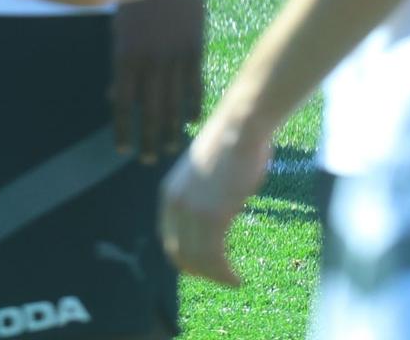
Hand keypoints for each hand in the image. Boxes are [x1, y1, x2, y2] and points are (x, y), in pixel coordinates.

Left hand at [111, 0, 202, 162]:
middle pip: (149, 110)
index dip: (123, 129)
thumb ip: (118, 65)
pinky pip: (195, 85)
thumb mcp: (120, 30)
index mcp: (126, 55)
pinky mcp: (195, 49)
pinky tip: (190, 122)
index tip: (123, 150)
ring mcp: (175, 56)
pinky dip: (193, 106)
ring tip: (169, 149)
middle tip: (148, 159)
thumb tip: (114, 98)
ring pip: (173, 103)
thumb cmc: (136, 1)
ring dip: (170, 129)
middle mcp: (150, 61)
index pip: (123, 103)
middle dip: (148, 138)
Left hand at [157, 105, 272, 287]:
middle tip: (220, 279)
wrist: (240, 126)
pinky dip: (225, 275)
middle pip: (179, 254)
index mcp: (169, 193)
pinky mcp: (213, 216)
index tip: (204, 268)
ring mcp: (192, 211)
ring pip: (198, 261)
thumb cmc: (231, 145)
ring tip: (232, 282)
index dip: (185, 259)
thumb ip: (199, 197)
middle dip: (200, 272)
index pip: (169, 239)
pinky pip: (214, 258)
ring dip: (215, 278)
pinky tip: (237, 279)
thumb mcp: (203, 175)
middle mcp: (174, 204)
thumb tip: (210, 220)